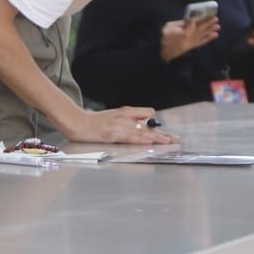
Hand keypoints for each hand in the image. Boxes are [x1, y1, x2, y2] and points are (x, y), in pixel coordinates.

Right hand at [63, 106, 180, 144]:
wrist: (77, 122)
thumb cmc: (95, 122)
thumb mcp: (113, 116)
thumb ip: (127, 119)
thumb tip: (141, 123)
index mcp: (125, 112)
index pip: (147, 114)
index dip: (155, 124)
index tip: (165, 133)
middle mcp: (124, 117)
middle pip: (148, 125)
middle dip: (162, 133)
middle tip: (175, 139)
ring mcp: (118, 126)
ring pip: (142, 132)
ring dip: (156, 138)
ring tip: (168, 142)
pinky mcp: (111, 134)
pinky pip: (129, 137)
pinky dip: (140, 139)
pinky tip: (149, 141)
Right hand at [159, 16, 218, 61]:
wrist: (162, 51)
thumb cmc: (162, 37)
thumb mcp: (168, 27)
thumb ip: (180, 24)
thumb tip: (190, 20)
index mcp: (181, 33)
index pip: (192, 24)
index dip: (199, 19)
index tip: (207, 14)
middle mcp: (187, 38)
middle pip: (200, 29)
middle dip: (208, 24)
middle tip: (216, 19)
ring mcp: (190, 43)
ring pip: (202, 35)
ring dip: (210, 31)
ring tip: (218, 27)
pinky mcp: (191, 46)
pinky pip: (201, 42)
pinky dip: (208, 39)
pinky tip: (214, 35)